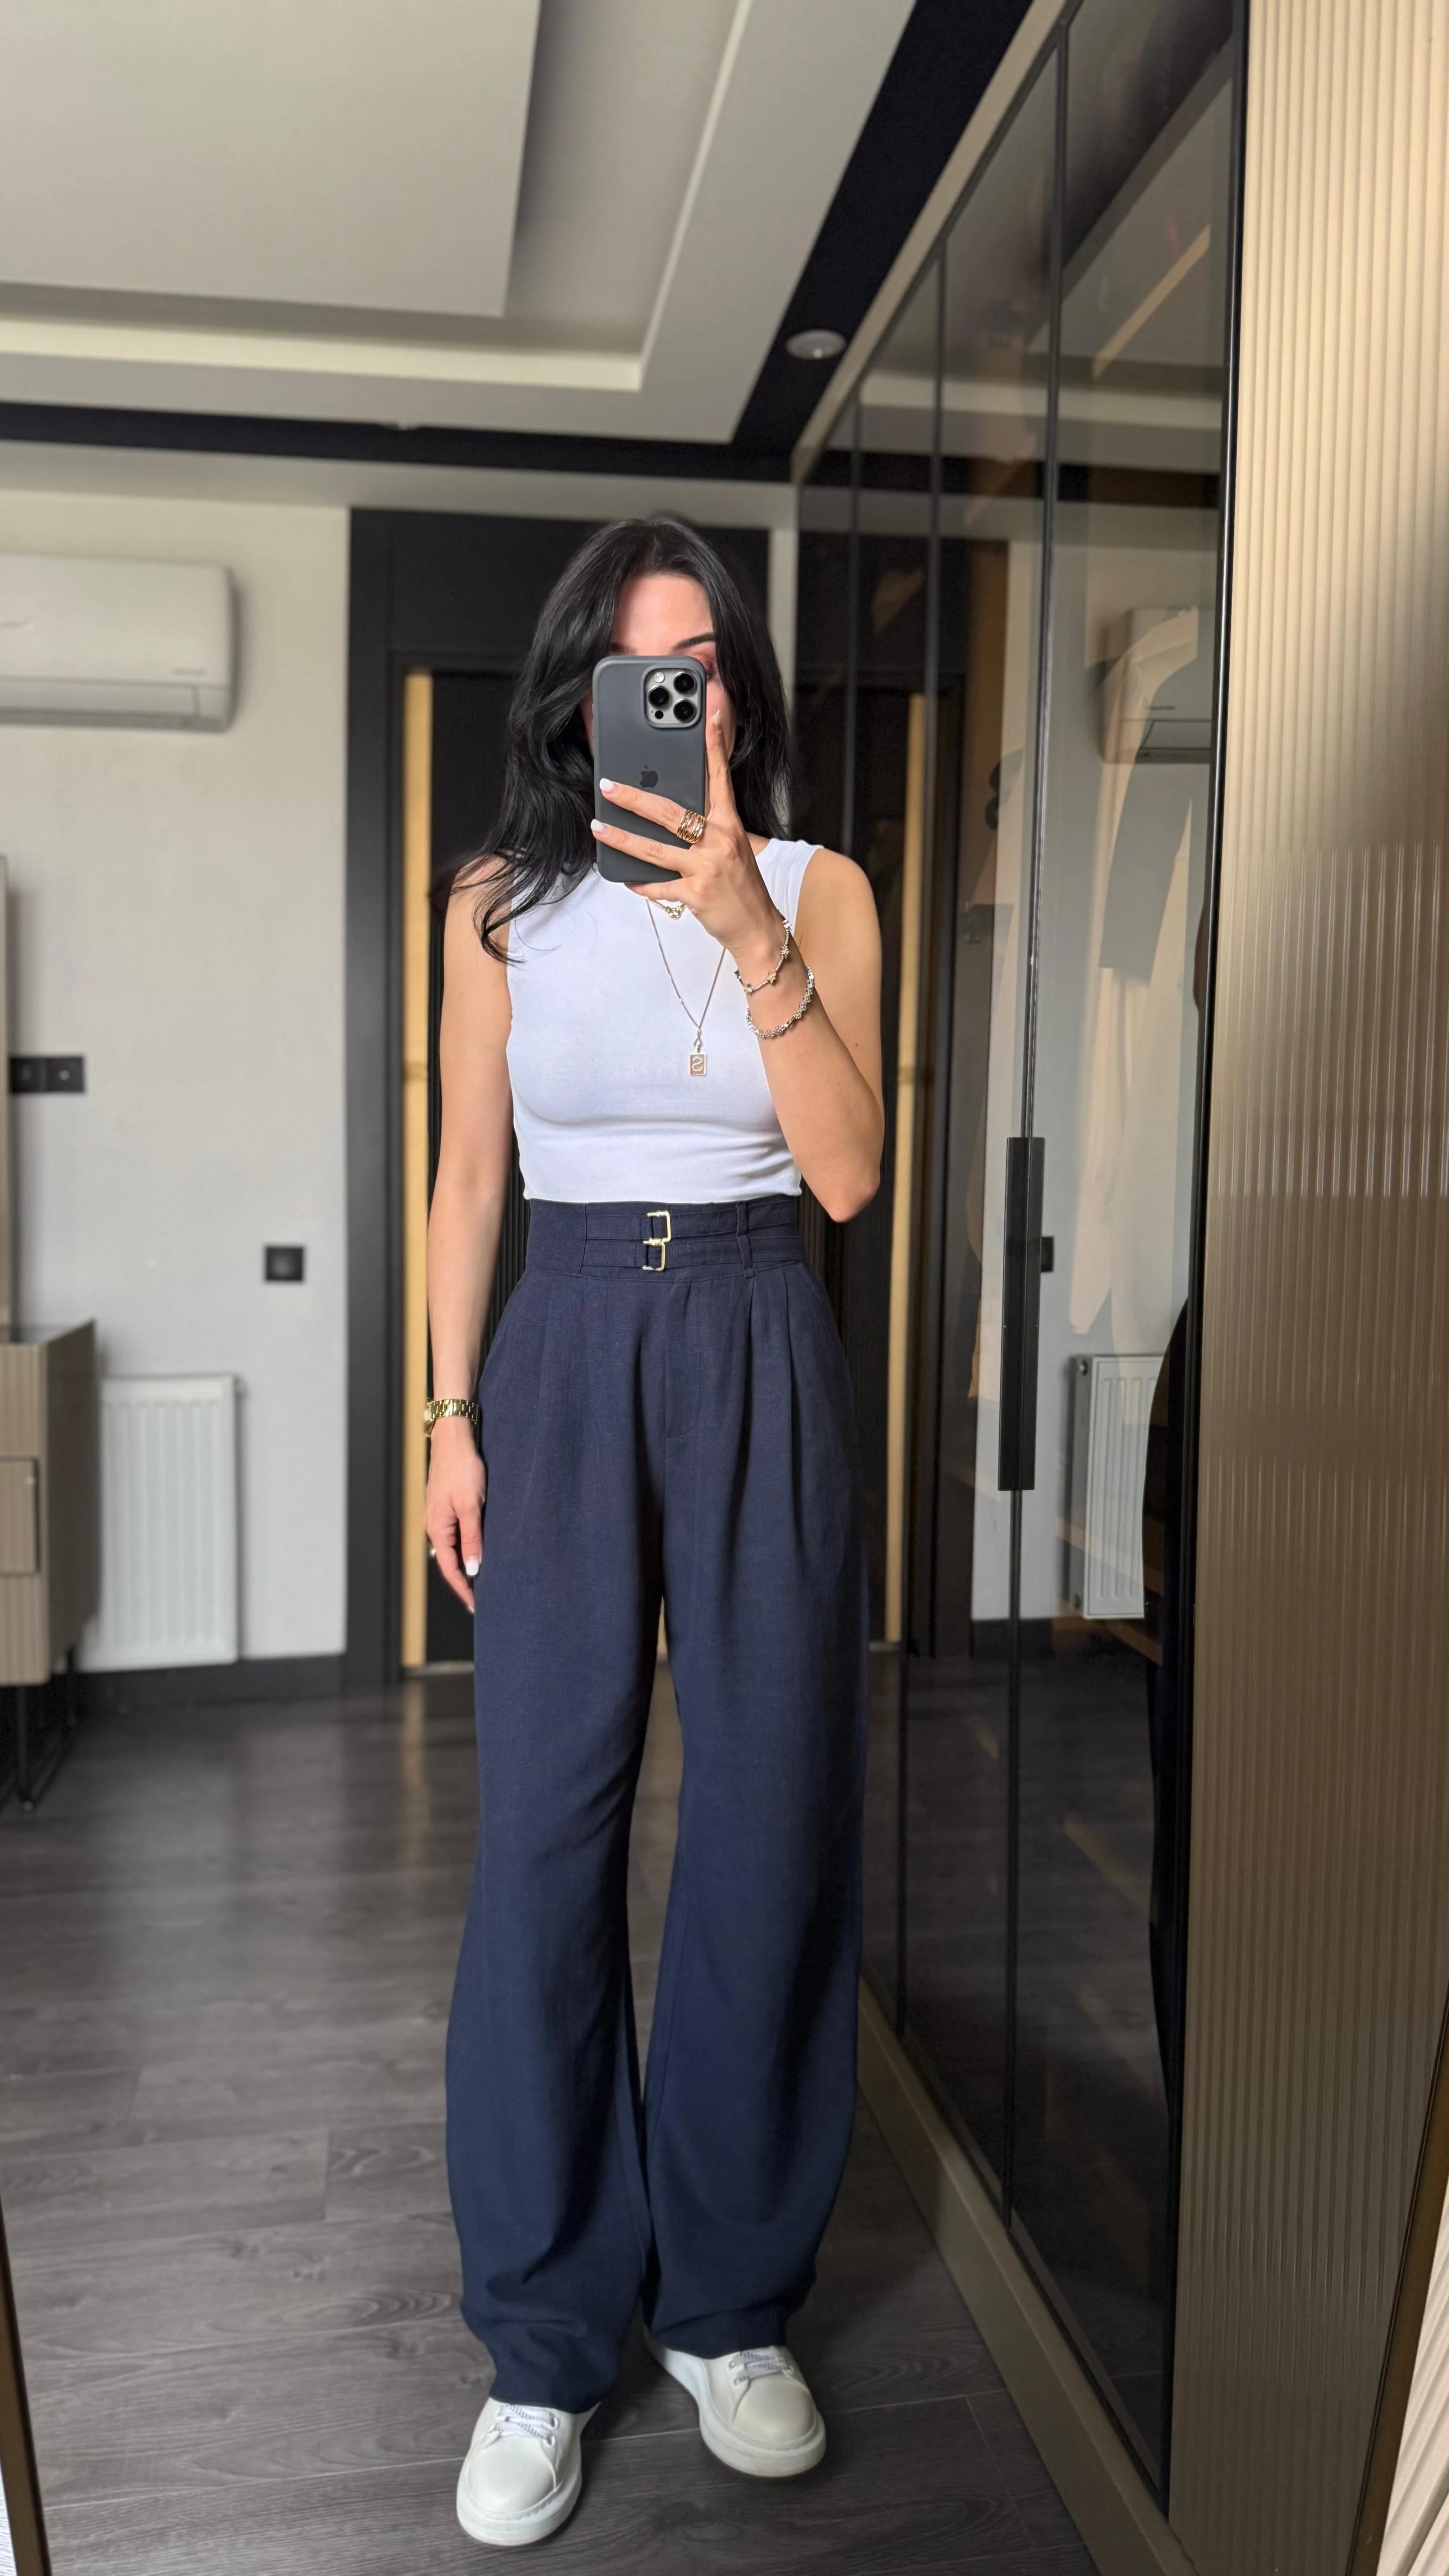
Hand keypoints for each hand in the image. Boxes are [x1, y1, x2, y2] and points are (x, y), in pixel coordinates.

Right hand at [425, 1417, 485, 1610]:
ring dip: (467, 1564)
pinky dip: (468, 1547)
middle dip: (465, 1581)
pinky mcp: (447, 1505)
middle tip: (483, 1598)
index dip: (464, 1589)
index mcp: (438, 1529)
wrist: (453, 1438)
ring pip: (454, 1548)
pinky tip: (480, 1550)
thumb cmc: (462, 1469)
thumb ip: (472, 1539)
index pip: (450, 1569)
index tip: (477, 1606)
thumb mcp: (471, 1506)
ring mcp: (440, 1515)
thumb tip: (473, 1570)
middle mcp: (435, 1526)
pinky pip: (457, 1533)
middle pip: (450, 1561)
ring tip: (484, 1579)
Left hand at [590, 708, 782, 975]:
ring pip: (655, 849)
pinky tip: (626, 878)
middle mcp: (719, 843)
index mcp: (730, 826)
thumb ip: (709, 830)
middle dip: (634, 798)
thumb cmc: (743, 888)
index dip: (714, 748)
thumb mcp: (734, 850)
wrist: (759, 929)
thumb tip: (674, 817)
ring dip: (622, 838)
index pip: (720, 780)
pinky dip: (640, 883)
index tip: (707, 719)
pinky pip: (658, 886)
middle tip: (609, 786)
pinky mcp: (696, 895)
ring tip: (599, 828)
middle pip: (670, 812)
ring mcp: (707, 869)